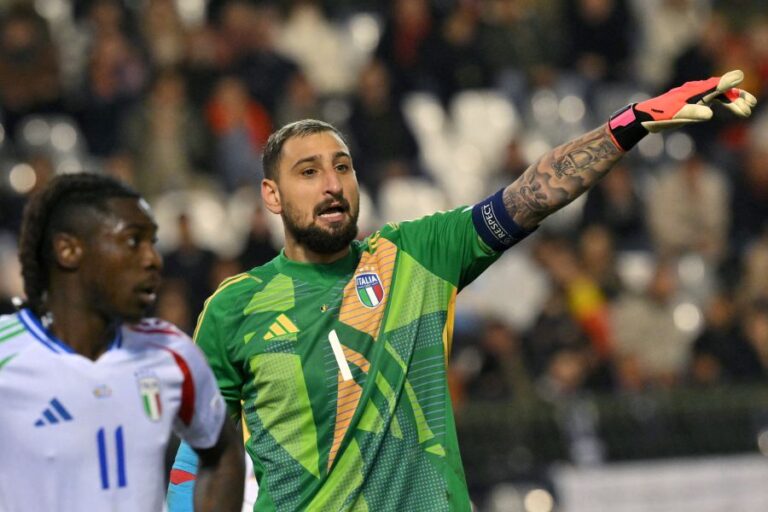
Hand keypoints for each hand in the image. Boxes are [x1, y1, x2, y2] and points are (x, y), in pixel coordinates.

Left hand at [608, 69, 756, 149]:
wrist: (646, 117)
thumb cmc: (660, 114)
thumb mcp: (676, 115)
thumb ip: (693, 113)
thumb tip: (710, 114)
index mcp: (694, 91)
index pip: (715, 85)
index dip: (728, 82)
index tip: (740, 77)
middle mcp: (697, 91)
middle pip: (722, 90)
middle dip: (737, 97)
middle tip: (751, 105)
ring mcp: (696, 96)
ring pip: (719, 96)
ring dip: (733, 101)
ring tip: (746, 110)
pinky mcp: (693, 103)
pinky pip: (713, 101)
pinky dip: (724, 104)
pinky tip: (732, 109)